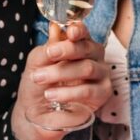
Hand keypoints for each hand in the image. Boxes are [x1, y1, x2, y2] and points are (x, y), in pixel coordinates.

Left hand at [11, 22, 111, 139]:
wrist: (36, 112)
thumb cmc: (39, 83)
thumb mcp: (37, 63)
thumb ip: (47, 48)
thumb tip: (55, 28)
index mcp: (78, 43)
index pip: (82, 32)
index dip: (78, 30)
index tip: (70, 32)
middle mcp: (93, 56)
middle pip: (87, 47)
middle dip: (67, 50)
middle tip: (50, 53)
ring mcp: (100, 74)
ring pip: (87, 68)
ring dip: (61, 72)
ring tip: (40, 79)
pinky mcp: (103, 93)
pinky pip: (88, 90)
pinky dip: (68, 92)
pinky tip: (52, 95)